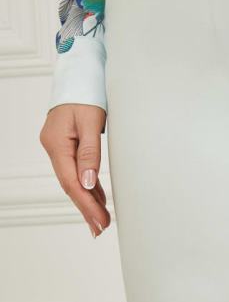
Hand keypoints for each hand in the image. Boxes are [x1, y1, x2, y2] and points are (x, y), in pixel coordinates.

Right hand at [39, 104, 110, 237]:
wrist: (80, 72)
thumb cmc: (86, 92)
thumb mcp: (90, 121)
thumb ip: (89, 153)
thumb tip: (88, 183)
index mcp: (57, 144)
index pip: (72, 182)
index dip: (86, 204)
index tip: (100, 221)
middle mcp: (54, 147)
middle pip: (71, 184)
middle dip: (86, 208)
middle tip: (101, 228)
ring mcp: (59, 145)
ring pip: (73, 178)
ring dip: (87, 199)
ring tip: (101, 219)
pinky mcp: (67, 142)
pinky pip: (77, 168)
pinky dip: (87, 184)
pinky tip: (96, 196)